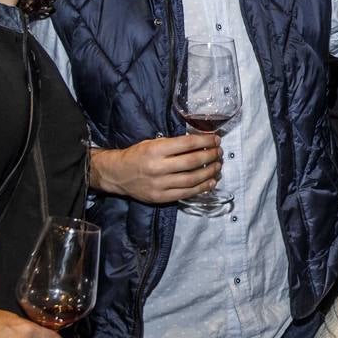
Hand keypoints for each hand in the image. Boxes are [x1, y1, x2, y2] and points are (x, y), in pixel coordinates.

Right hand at [90, 134, 220, 202]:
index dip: (205, 141)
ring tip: (218, 166)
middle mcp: (158, 167)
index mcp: (155, 150)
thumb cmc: (137, 155)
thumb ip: (173, 144)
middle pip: (192, 162)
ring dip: (209, 172)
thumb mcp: (152, 143)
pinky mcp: (161, 197)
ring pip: (192, 180)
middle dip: (210, 156)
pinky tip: (211, 182)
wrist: (118, 174)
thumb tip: (200, 142)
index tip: (216, 140)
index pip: (187, 144)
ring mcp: (160, 185)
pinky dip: (202, 188)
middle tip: (219, 153)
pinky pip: (186, 193)